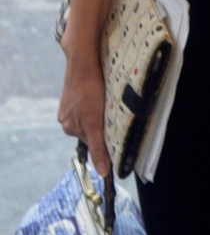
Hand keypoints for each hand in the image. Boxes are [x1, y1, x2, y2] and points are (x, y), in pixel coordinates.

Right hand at [57, 58, 109, 176]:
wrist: (83, 62)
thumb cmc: (89, 91)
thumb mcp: (96, 122)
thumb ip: (99, 148)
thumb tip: (103, 172)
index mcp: (69, 127)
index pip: (94, 141)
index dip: (107, 137)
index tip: (118, 132)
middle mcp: (66, 118)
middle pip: (93, 128)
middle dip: (105, 124)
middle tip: (114, 112)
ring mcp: (70, 104)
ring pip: (93, 115)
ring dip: (103, 111)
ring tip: (107, 100)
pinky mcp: (76, 93)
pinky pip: (91, 102)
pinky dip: (98, 101)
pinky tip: (101, 92)